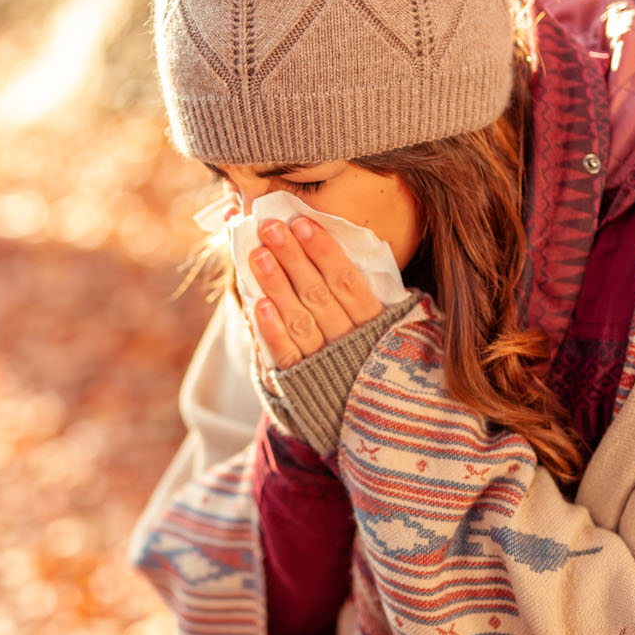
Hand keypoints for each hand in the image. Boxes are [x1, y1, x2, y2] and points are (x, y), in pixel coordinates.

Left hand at [249, 217, 382, 368]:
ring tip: (258, 254)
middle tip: (271, 227)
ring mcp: (325, 361)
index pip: (347, 280)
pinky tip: (258, 303)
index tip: (302, 223)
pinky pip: (286, 354)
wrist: (366, 411)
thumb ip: (354, 286)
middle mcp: (350, 340)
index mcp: (373, 322)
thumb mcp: (376, 320)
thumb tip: (317, 243)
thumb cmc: (365, 350)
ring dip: (278, 285)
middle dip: (293, 258)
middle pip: (318, 293)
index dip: (325, 251)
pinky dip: (272, 329)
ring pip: (299, 319)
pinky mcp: (300, 381)